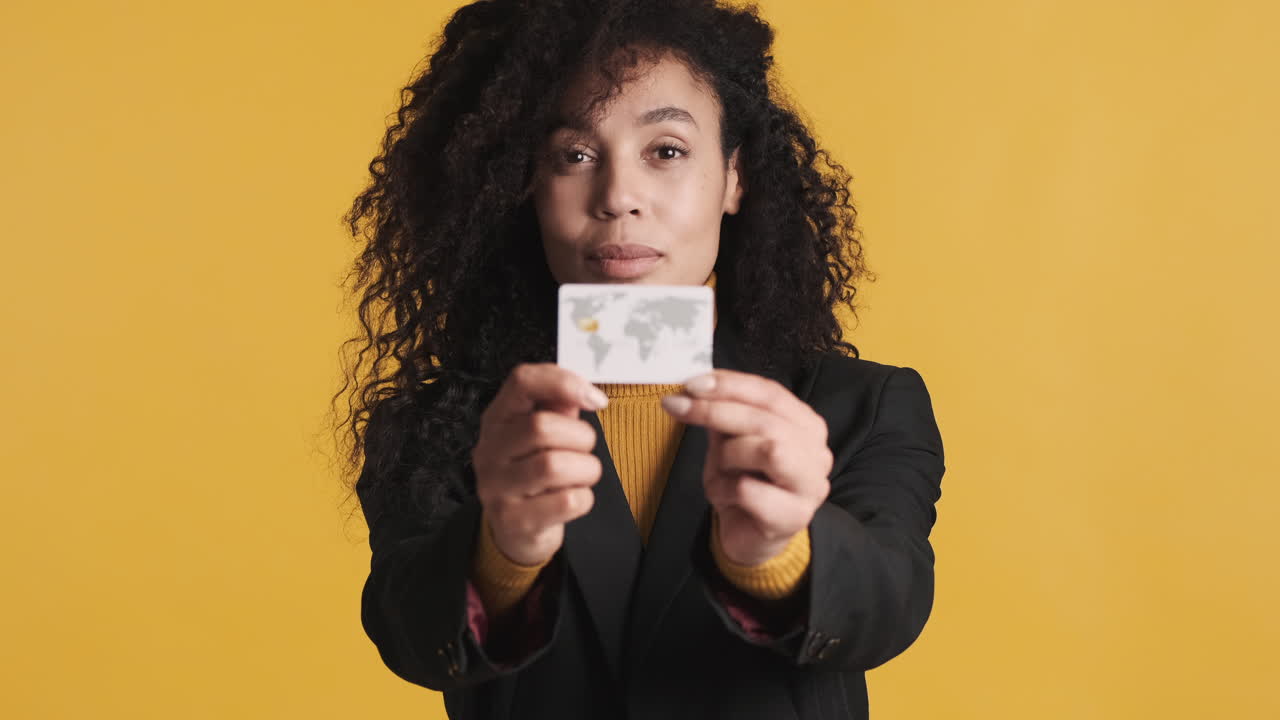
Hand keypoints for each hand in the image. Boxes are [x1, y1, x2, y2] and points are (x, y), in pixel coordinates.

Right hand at [471, 363, 609, 565]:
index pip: (522, 381)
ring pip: (555, 466)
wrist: (515, 530)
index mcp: (497, 419)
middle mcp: (489, 451)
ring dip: (585, 469)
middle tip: (584, 450)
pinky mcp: (513, 521)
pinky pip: (566, 501)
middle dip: (581, 437)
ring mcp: (496, 488)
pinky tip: (572, 499)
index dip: (563, 382)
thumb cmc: (534, 472)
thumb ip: (559, 406)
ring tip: (581, 474)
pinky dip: (583, 498)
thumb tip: (585, 393)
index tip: (595, 399)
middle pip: (542, 427)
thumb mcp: (542, 433)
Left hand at [661, 369, 832, 565]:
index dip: (731, 385)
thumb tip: (696, 387)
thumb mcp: (728, 442)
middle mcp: (816, 452)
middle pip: (767, 420)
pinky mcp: (794, 516)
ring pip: (768, 450)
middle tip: (678, 407)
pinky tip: (726, 497)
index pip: (771, 393)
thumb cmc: (743, 484)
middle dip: (717, 411)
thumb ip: (722, 414)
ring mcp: (810, 486)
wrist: (748, 536)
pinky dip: (724, 489)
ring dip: (728, 455)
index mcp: (805, 425)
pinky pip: (749, 490)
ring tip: (720, 469)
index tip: (691, 383)